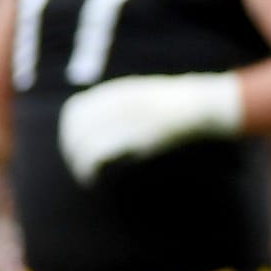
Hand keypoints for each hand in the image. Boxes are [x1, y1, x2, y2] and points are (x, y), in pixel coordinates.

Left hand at [58, 73, 242, 184]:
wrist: (202, 104)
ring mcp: (126, 119)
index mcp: (117, 92)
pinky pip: (101, 151)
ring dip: (78, 161)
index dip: (68, 130)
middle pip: (76, 126)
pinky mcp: (138, 136)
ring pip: (85, 141)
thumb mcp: (142, 96)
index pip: (75, 109)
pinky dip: (89, 166)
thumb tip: (98, 123)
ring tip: (84, 175)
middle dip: (71, 148)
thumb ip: (119, 105)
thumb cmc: (175, 105)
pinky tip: (92, 178)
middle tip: (77, 165)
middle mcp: (117, 103)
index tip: (71, 145)